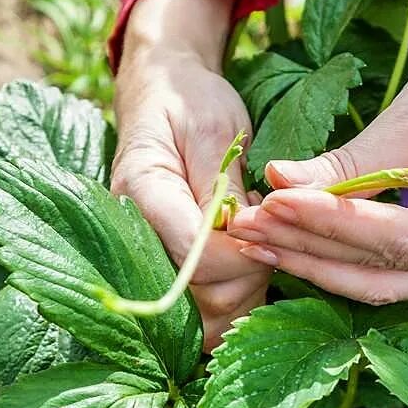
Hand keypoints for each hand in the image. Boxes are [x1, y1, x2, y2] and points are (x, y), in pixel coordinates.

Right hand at [111, 0, 269, 347]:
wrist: (164, 95)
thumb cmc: (190, 102)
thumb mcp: (215, 129)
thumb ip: (226, 184)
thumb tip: (243, 231)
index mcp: (140, 195)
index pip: (194, 257)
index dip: (242, 253)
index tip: (271, 225)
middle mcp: (136, 237)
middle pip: (202, 296)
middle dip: (250, 273)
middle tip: (270, 228)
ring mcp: (152, 257)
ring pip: (208, 312)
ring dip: (249, 285)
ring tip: (259, 234)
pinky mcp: (173, 268)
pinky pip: (209, 306)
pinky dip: (241, 291)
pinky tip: (251, 251)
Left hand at [226, 0, 407, 303]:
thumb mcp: (407, 122)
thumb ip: (344, 167)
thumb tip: (274, 183)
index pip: (393, 238)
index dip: (326, 224)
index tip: (269, 202)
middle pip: (383, 271)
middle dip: (309, 250)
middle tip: (246, 226)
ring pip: (381, 277)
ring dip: (316, 258)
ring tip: (256, 233)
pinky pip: (390, 265)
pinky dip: (340, 251)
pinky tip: (290, 235)